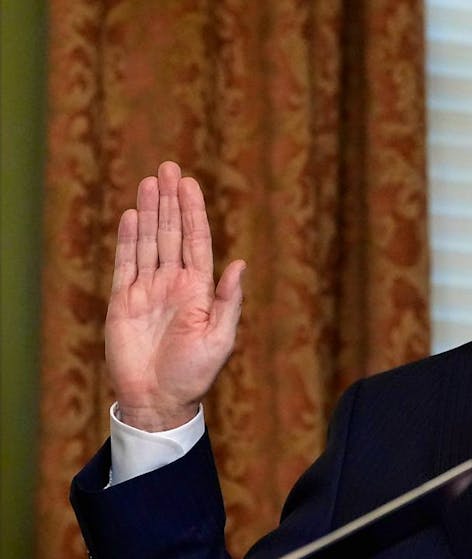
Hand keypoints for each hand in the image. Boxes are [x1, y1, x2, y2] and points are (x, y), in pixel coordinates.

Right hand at [105, 161, 244, 430]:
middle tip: (167, 167)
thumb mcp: (220, 337)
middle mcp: (173, 283)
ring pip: (148, 241)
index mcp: (199, 288)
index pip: (196, 240)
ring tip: (149, 181)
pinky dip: (128, 239)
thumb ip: (228, 300)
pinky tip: (131, 216)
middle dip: (170, 200)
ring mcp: (147, 290)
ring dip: (149, 212)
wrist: (159, 399)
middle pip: (171, 232)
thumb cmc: (195, 373)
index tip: (189, 183)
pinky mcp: (123, 301)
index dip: (193, 211)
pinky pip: (125, 264)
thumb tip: (240, 264)